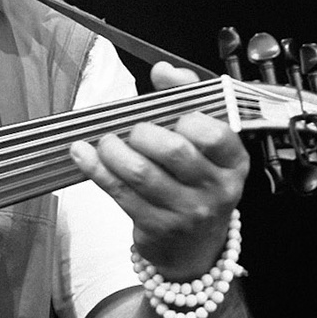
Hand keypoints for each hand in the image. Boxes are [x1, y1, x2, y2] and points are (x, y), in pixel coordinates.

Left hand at [71, 64, 248, 278]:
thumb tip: (164, 69)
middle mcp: (216, 189)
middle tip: (133, 130)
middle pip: (174, 150)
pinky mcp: (156, 227)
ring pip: (141, 172)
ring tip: (106, 141)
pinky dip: (96, 168)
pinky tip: (82, 154)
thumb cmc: (197, 182)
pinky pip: (119, 192)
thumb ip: (187, 98)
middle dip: (143, 132)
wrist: (196, 248)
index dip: (187, 117)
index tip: (172, 116)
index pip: (214, 133)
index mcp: (233, 162)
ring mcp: (186, 212)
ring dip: (114, 149)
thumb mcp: (204, 143)